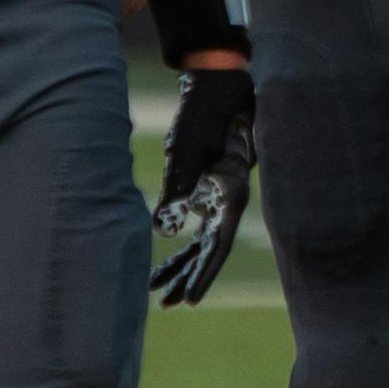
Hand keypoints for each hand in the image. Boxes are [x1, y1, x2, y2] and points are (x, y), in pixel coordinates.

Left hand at [149, 63, 256, 305]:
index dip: (205, 276)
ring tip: (156, 290)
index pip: (219, 248)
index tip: (191, 301)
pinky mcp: (208, 191)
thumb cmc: (202, 112)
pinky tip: (164, 257)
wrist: (217, 82)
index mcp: (231, 196)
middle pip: (209, 252)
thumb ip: (177, 184)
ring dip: (181, 264)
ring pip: (200, 242)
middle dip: (188, 278)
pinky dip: (177, 241)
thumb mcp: (186, 146)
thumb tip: (162, 226)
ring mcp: (219, 198)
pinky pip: (193, 225)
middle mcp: (228, 202)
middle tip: (166, 304)